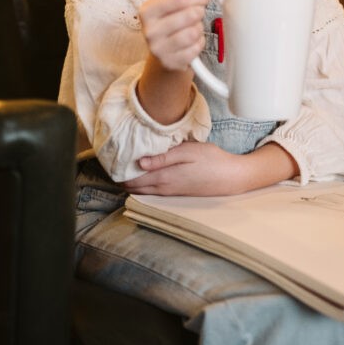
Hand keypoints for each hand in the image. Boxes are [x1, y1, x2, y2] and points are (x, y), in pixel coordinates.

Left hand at [122, 141, 245, 195]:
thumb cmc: (212, 160)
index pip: (133, 179)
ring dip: (132, 181)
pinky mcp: (176, 192)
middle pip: (134, 187)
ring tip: (124, 167)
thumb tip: (140, 162)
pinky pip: (152, 190)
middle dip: (122, 177)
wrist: (231, 177)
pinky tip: (143, 173)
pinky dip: (143, 183)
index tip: (112, 159)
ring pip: (142, 190)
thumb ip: (163, 157)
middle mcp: (164, 188)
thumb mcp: (188, 152)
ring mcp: (170, 192)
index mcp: (164, 178)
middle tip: (114, 162)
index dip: (119, 171)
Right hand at [139, 0, 215, 71]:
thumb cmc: (174, 15)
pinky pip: (195, 49)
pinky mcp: (169, 63)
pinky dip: (199, 44)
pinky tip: (190, 42)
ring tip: (191, 28)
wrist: (165, 49)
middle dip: (199, 13)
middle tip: (196, 14)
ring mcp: (157, 49)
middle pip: (191, 15)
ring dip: (199, 29)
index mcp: (147, 9)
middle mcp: (148, 30)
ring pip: (194, 33)